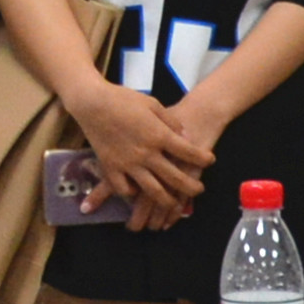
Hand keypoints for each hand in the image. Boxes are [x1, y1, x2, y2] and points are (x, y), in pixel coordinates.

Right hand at [68, 82, 213, 230]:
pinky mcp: (111, 168)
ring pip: (153, 191)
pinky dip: (132, 193)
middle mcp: (146, 154)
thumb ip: (171, 122)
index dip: (203, 158)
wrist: (92, 102)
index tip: (210, 161)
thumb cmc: (123, 99)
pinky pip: (124, 189)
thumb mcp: (153, 104)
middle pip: (175, 178)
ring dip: (167, 200)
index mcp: (159, 135)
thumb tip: (184, 136)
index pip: (188, 152)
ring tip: (174, 203)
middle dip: (191, 187)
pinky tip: (137, 191)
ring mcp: (128, 164)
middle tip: (199, 190)